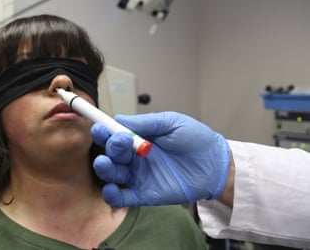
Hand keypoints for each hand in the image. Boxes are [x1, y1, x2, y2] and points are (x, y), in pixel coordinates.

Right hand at [91, 112, 229, 206]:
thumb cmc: (197, 141)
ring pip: (112, 174)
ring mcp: (139, 176)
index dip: (105, 131)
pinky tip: (111, 188)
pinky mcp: (144, 194)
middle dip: (109, 147)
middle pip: (111, 153)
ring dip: (105, 168)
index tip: (100, 127)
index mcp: (139, 138)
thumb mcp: (172, 123)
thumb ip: (146, 122)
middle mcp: (135, 157)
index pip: (115, 135)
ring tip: (108, 163)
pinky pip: (122, 197)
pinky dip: (112, 195)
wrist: (216, 166)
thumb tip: (119, 118)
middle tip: (120, 142)